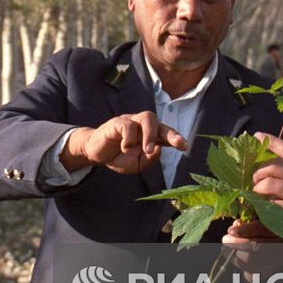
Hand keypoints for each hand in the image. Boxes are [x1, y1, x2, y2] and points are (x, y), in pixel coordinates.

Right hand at [61, 111, 187, 174]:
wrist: (97, 154)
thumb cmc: (120, 157)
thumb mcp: (137, 165)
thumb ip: (149, 160)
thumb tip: (159, 149)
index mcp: (151, 135)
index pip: (166, 133)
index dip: (177, 138)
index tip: (185, 147)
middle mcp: (142, 125)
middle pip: (158, 120)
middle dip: (168, 133)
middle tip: (167, 148)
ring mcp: (130, 121)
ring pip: (147, 117)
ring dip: (150, 135)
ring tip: (147, 150)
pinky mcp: (117, 122)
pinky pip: (127, 125)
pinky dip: (128, 139)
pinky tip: (124, 148)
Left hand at [223, 218, 282, 278]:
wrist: (272, 247)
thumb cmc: (261, 229)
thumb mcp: (256, 222)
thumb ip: (247, 222)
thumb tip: (236, 225)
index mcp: (279, 229)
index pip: (261, 229)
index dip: (245, 230)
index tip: (230, 230)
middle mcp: (282, 246)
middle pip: (257, 247)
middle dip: (238, 243)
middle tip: (225, 239)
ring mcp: (276, 260)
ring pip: (253, 260)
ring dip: (236, 253)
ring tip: (226, 247)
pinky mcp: (269, 271)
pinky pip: (251, 270)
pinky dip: (238, 262)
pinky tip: (233, 256)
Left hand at [250, 131, 282, 243]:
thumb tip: (277, 160)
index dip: (271, 141)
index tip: (257, 136)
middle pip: (272, 166)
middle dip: (259, 173)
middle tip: (255, 181)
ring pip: (268, 184)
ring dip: (258, 189)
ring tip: (258, 194)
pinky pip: (271, 204)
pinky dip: (264, 206)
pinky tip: (265, 208)